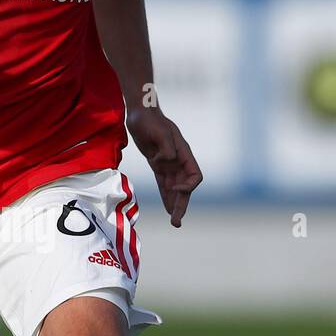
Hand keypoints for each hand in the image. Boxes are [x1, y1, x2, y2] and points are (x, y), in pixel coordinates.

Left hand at [127, 107, 202, 226]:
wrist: (139, 112)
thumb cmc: (150, 119)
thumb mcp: (159, 131)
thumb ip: (166, 148)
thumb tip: (167, 161)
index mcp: (184, 153)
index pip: (195, 176)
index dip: (187, 186)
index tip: (174, 187)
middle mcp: (178, 161)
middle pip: (185, 187)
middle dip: (182, 204)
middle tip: (176, 222)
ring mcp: (169, 163)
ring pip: (175, 189)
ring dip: (175, 205)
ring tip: (175, 222)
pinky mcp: (157, 165)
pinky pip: (164, 184)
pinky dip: (166, 196)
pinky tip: (167, 208)